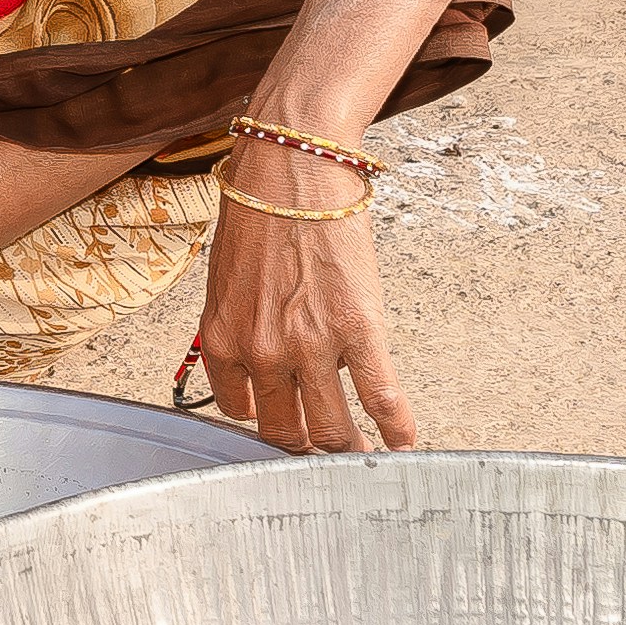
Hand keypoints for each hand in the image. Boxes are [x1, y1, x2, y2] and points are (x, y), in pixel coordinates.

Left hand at [190, 187, 418, 454]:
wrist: (293, 168)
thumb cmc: (260, 212)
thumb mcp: (226, 278)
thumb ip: (238, 326)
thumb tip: (257, 361)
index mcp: (222, 339)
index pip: (239, 410)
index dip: (263, 422)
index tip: (282, 427)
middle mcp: (262, 351)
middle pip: (285, 430)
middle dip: (305, 448)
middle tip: (324, 453)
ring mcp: (310, 345)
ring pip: (330, 427)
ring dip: (348, 449)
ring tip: (361, 456)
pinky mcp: (357, 329)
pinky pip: (379, 395)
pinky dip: (394, 426)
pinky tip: (403, 440)